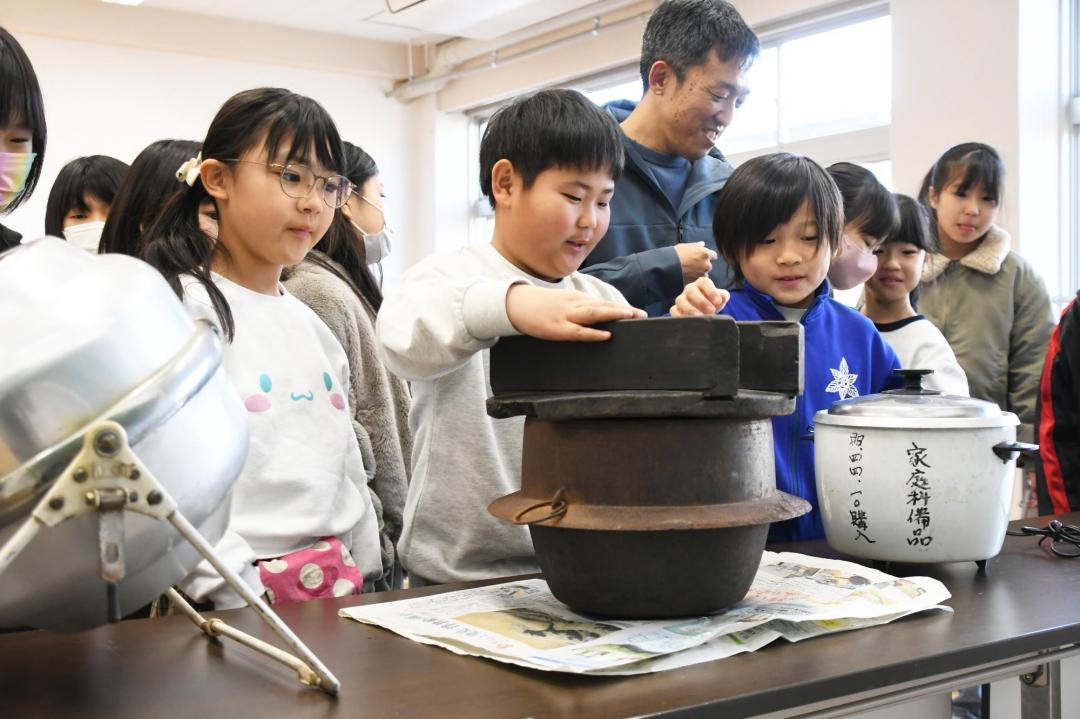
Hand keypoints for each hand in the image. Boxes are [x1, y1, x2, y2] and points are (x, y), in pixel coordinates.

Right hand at [506, 285, 645, 340]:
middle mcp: (575, 304)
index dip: (622, 308)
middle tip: (643, 314)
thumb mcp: (563, 303)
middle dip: (624, 311)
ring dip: (613, 315)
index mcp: (577, 299)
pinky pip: (579, 332)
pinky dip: (594, 333)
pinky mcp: (557, 328)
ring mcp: (566, 316)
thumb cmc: (541, 306)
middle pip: (603, 306)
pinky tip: (607, 334)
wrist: (515, 303)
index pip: (604, 303)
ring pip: (594, 314)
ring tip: (630, 317)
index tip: (639, 312)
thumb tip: (597, 318)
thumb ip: (579, 309)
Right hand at [670, 277, 729, 316]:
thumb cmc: (713, 304)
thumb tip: (723, 296)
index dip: (711, 291)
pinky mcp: (675, 309)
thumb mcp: (720, 299)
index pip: (704, 282)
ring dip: (690, 309)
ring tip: (700, 317)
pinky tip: (689, 321)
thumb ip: (723, 296)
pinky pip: (674, 311)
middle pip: (691, 290)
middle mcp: (690, 289)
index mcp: (701, 283)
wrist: (706, 314)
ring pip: (680, 300)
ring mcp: (681, 299)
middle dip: (701, 301)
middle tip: (711, 310)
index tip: (718, 301)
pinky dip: (680, 316)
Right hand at [674, 241, 717, 282]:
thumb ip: (697, 246)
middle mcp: (706, 265)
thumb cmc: (676, 254)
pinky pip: (697, 281)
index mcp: (706, 254)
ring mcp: (702, 275)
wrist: (668, 266)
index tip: (701, 257)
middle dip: (703, 265)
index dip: (708, 256)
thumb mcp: (686, 246)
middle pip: (709, 266)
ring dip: (699, 273)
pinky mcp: (696, 282)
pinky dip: (694, 279)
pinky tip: (686, 276)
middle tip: (693, 264)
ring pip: (704, 274)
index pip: (714, 256)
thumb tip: (702, 244)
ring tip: (689, 271)